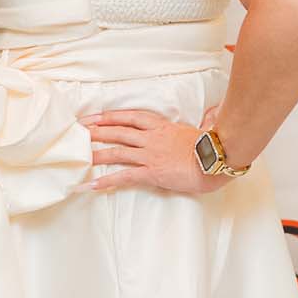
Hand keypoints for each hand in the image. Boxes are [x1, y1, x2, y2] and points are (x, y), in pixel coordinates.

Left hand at [81, 108, 224, 195]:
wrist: (219, 158)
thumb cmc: (214, 145)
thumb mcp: (203, 128)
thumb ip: (201, 119)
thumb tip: (211, 113)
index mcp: (162, 126)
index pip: (129, 117)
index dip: (109, 117)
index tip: (94, 117)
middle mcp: (152, 138)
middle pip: (118, 132)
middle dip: (96, 132)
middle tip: (78, 132)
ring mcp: (151, 155)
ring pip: (117, 152)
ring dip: (97, 154)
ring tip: (80, 157)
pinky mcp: (152, 172)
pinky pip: (125, 176)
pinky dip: (107, 180)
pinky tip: (93, 185)